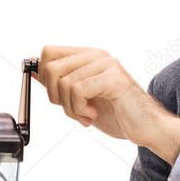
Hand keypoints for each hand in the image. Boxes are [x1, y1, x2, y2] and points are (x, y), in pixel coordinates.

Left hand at [34, 45, 175, 148]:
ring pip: (64, 82)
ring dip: (70, 108)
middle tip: (73, 110)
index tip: (59, 98)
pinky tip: (92, 115)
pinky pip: (78, 90)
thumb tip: (33, 73)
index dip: (45, 78)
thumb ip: (60, 85)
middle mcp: (96, 56)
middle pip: (51, 67)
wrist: (146, 127)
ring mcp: (106, 65)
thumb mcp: (80, 99)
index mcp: (88, 57)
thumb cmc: (117, 113)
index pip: (48, 53)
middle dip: (55, 97)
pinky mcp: (113, 78)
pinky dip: (79, 109)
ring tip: (86, 114)